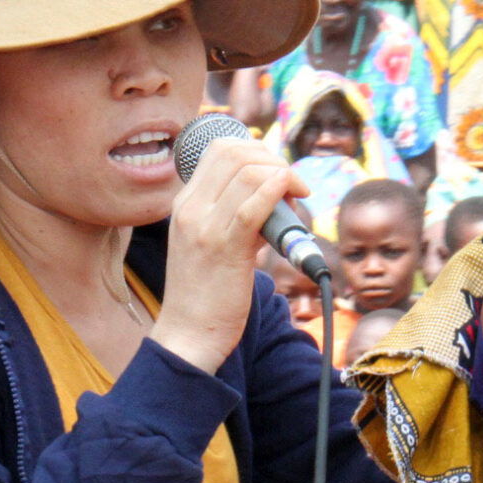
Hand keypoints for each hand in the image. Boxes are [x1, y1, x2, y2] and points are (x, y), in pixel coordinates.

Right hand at [150, 136, 304, 372]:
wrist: (189, 334)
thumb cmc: (206, 292)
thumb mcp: (212, 242)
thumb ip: (237, 216)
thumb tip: (275, 196)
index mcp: (185, 203)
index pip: (219, 149)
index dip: (256, 149)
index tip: (276, 170)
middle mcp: (190, 208)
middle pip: (234, 153)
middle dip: (273, 158)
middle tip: (293, 184)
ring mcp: (204, 227)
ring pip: (247, 173)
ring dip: (283, 175)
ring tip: (297, 198)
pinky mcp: (224, 249)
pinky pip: (254, 206)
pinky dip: (278, 191)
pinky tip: (293, 197)